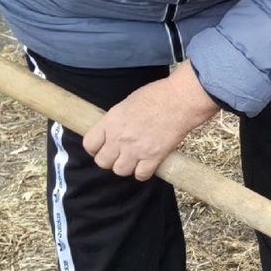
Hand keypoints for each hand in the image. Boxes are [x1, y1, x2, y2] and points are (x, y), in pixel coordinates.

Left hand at [82, 64, 220, 180]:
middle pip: (103, 162)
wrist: (181, 99)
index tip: (102, 148)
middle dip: (110, 160)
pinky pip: (141, 175)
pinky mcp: (153, 157)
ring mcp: (136, 149)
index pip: (89, 144)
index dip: (95, 149)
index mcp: (111, 121)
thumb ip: (117, 120)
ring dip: (127, 167)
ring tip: (135, 160)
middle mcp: (119, 138)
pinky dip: (144, 172)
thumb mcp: (128, 103)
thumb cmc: (158, 94)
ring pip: (120, 170)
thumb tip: (116, 130)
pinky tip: (148, 164)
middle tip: (120, 155)